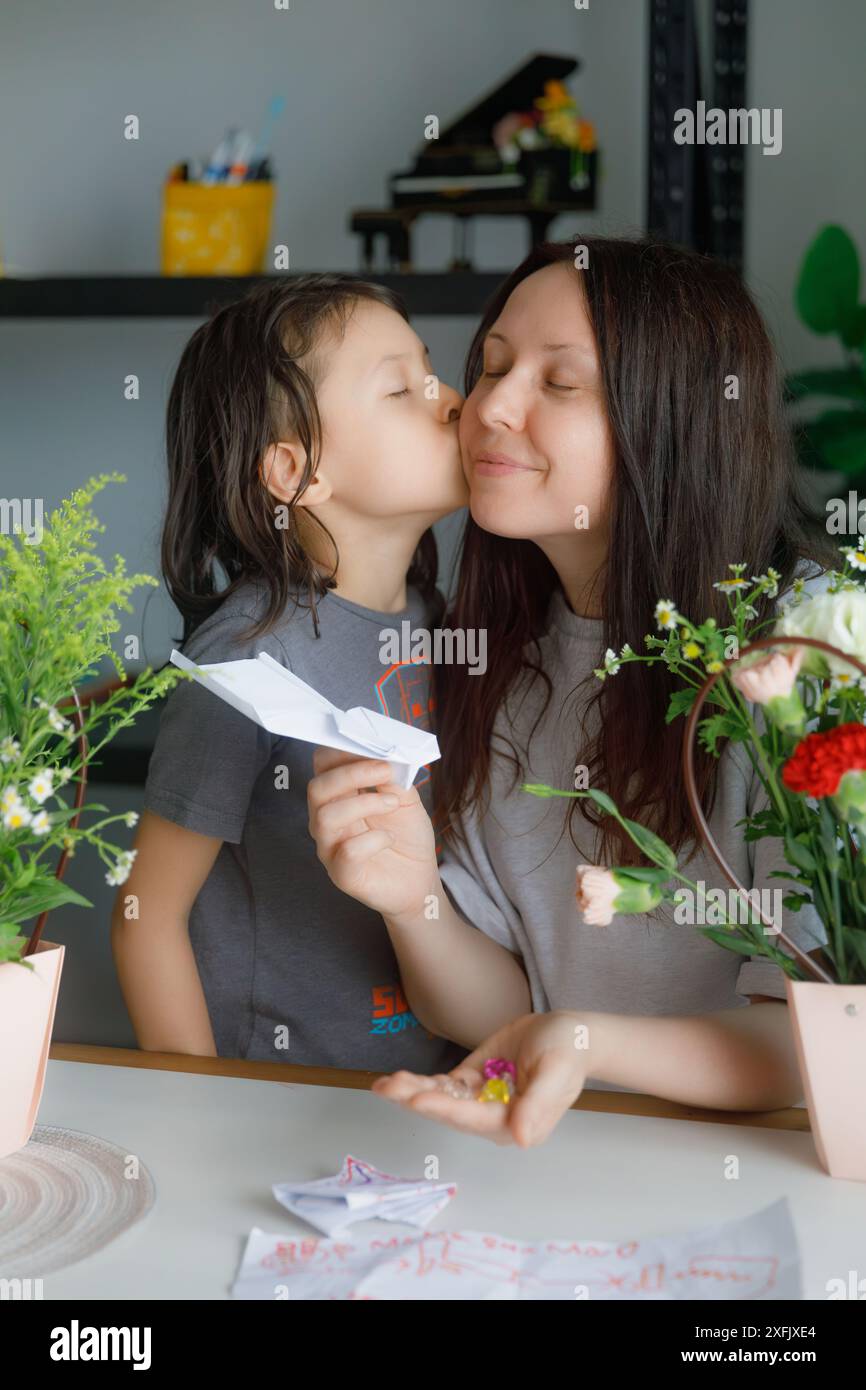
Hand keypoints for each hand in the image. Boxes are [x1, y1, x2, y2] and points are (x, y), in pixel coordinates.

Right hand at [307, 746, 437, 920]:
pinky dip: (373, 839)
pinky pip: (346, 852)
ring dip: (364, 803)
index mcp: (339, 795)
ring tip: (393, 804)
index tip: (373, 748)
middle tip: (385, 771)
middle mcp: (327, 819)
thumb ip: (393, 778)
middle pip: (317, 787)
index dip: (342, 751)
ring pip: (325, 817)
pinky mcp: (342, 874)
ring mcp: (330, 847)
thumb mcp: (406, 799)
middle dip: (351, 773)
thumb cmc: (406, 837)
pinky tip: (389, 838)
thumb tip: (384, 756)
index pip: (322, 765)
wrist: (419, 880)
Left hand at [371, 1011, 602, 1146]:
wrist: (570, 1033)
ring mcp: (481, 1100)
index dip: (444, 1108)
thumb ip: (538, 1105)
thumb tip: (523, 1138)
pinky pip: (444, 1086)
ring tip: (383, 1084)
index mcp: (517, 1123)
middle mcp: (494, 1118)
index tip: (418, 1098)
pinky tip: (399, 1079)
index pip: (473, 1117)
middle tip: (387, 1088)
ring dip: (412, 1092)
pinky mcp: (473, 1081)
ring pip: (441, 1099)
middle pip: (449, 1112)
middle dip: (417, 1100)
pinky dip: (422, 1082)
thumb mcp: (556, 1073)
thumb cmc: (568, 1052)